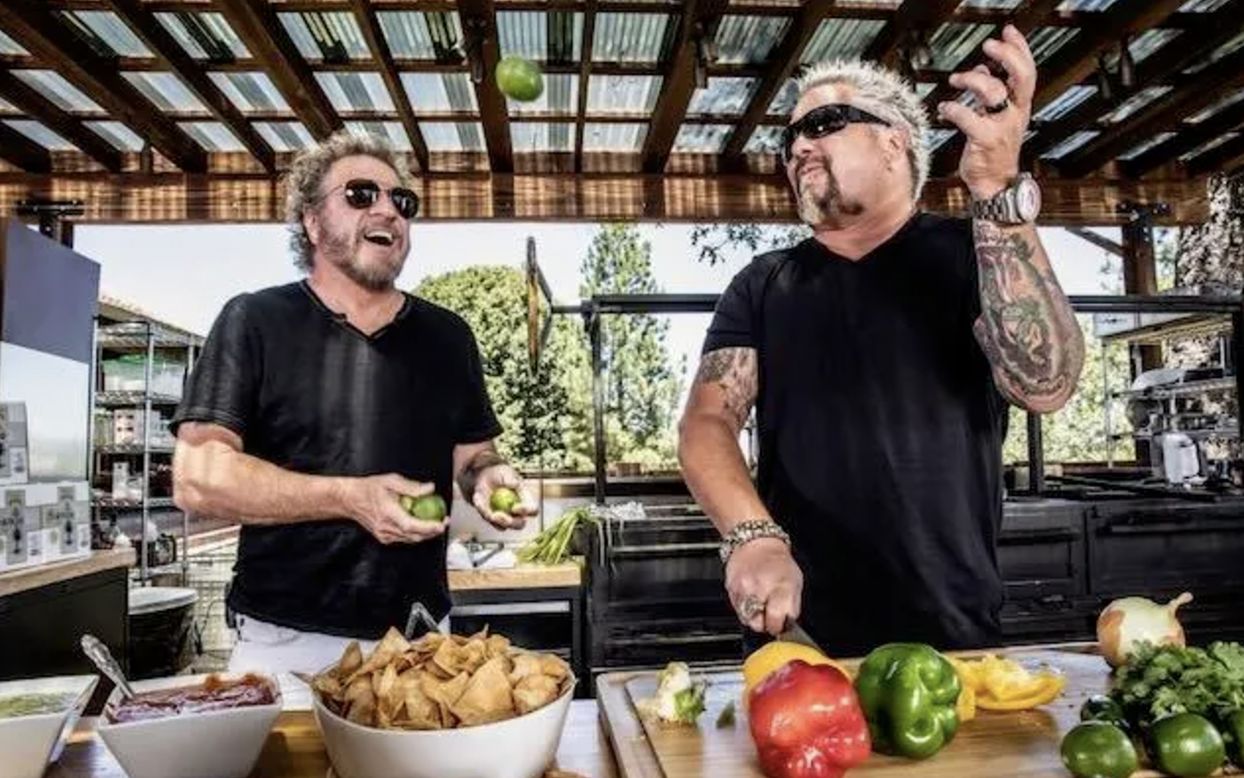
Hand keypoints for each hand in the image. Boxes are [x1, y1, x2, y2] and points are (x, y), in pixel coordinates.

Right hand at [344, 474, 445, 543]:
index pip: (411, 525)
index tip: (441, 523)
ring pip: (410, 539)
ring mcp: (384, 534)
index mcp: (388, 513)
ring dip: (425, 534)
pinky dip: (415, 534)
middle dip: (432, 531)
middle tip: (444, 521)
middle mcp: (386, 527)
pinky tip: (421, 526)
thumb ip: (412, 486)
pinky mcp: (384, 537)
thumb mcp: (391, 481)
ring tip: (436, 523)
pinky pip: (404, 539)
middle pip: (414, 535)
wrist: (350, 499)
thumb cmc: (369, 489)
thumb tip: (430, 489)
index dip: (428, 527)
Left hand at [471, 464, 536, 530]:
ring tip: (489, 511)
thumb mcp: (506, 472)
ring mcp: (505, 517)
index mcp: (526, 501)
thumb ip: (510, 479)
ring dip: (496, 521)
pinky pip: (488, 520)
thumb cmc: (499, 473)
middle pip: (520, 524)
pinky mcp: (492, 519)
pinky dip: (484, 512)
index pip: (532, 510)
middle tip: (500, 515)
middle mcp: (518, 513)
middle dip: (511, 523)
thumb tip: (515, 484)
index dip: (526, 511)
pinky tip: (479, 501)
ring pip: (503, 527)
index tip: (515, 507)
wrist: (484, 476)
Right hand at [726, 537, 803, 635]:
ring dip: (754, 617)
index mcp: (781, 586)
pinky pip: (737, 610)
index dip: (778, 627)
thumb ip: (792, 606)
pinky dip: (744, 608)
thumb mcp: (795, 581)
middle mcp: (761, 588)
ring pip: (746, 619)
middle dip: (765, 624)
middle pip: (758, 624)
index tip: (779, 624)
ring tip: (760, 602)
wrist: (755, 543)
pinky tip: (751, 596)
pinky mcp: (731, 589)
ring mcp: (743, 589)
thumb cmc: (778, 562)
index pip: (775, 620)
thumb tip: (787, 624)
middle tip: (769, 614)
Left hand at [937, 24, 1034, 199]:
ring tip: (955, 79)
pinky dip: (953, 109)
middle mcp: (1015, 113)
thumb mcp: (998, 116)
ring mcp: (1002, 127)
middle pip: (1021, 77)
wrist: (995, 183)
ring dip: (972, 79)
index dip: (1020, 48)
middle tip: (988, 45)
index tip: (1008, 31)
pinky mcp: (985, 141)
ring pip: (994, 93)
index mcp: (1020, 106)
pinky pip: (969, 119)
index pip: (1027, 71)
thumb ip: (992, 91)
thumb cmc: (993, 147)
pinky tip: (944, 108)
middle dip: (1006, 56)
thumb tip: (982, 68)